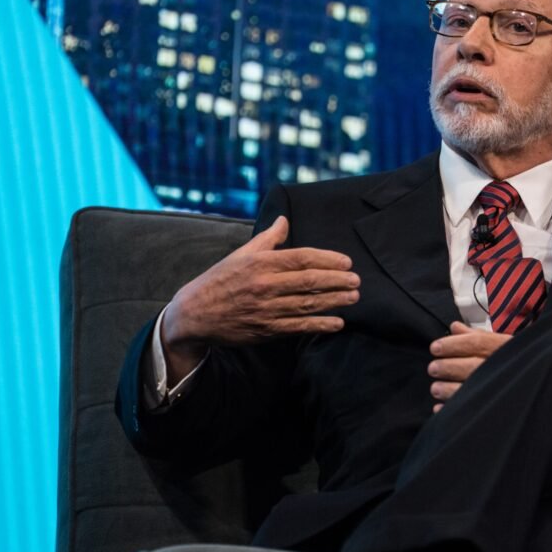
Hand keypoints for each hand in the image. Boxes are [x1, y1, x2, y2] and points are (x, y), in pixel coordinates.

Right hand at [161, 216, 359, 381]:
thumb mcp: (241, 254)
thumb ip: (267, 239)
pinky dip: (320, 325)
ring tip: (354, 296)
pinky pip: (298, 327)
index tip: (346, 261)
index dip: (327, 259)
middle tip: (357, 280)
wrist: (194, 314)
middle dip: (338, 280)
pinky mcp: (266, 330)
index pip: (301, 258)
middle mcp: (265, 286)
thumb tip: (284, 221)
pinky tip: (337, 322)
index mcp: (260, 263)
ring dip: (335, 301)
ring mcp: (266, 310)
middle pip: (309, 282)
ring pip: (308, 305)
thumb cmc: (219, 280)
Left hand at [427, 321, 510, 412]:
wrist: (542, 392)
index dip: (452, 344)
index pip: (476, 343)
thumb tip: (455, 327)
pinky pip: (471, 410)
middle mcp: (504, 368)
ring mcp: (501, 390)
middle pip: (472, 366)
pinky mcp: (497, 409)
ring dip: (448, 389)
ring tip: (436, 388)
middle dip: (448, 367)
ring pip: (471, 389)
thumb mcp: (503, 345)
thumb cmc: (518, 364)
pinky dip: (453, 409)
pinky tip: (442, 407)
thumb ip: (478, 336)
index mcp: (505, 348)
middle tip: (434, 367)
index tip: (436, 347)